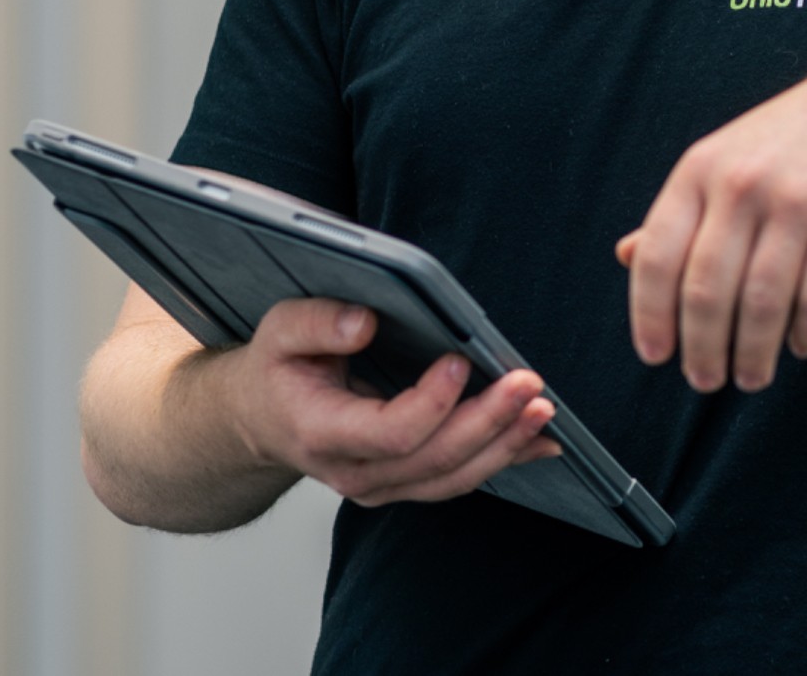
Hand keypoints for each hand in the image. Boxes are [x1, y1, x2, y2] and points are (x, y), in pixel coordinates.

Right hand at [221, 297, 559, 506]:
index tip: (457, 359)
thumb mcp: (279, 331)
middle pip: (434, 458)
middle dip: (487, 421)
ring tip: (543, 410)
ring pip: (453, 478)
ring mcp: (383, 484)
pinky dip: (504, 459)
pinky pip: (459, 479)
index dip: (431, 402)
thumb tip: (363, 321)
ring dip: (504, 444)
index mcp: (321, 432)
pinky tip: (541, 442)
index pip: (389, 432)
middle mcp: (355, 472)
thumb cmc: (277, 371)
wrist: (263, 419)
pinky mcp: (405, 481)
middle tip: (528, 383)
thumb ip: (316, 323)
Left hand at [618, 42, 806, 392]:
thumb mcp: (726, 154)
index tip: (656, 352)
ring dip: (753, 355)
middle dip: (702, 350)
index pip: (659, 256)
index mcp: (703, 168)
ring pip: (761, 305)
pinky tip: (801, 342)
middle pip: (707, 293)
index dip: (650, 316)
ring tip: (752, 373)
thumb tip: (630, 256)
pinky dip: (806, 334)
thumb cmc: (803, 130)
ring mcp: (796, 204)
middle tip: (706, 377)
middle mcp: (744, 185)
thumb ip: (681, 209)